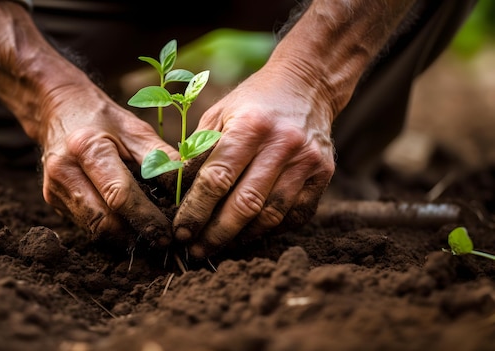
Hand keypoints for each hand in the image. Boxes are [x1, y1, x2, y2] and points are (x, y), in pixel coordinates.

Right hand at [39, 84, 177, 246]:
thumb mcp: (135, 129)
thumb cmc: (103, 118)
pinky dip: (110, 227)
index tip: (167, 233)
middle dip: (135, 235)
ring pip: (94, 228)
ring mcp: (54, 188)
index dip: (146, 219)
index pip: (119, 195)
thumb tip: (188, 186)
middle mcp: (64, 171)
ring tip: (149, 234)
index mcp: (87, 147)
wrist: (59, 109)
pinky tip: (128, 223)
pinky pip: (86, 223)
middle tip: (162, 241)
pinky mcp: (53, 199)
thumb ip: (161, 158)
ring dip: (123, 236)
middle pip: (103, 221)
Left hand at [173, 64, 335, 256]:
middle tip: (196, 251)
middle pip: (245, 204)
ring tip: (220, 246)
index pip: (217, 178)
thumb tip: (174, 192)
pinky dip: (271, 230)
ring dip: (242, 237)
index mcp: (250, 125)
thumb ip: (197, 151)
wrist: (306, 86)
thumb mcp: (218, 114)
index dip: (195, 210)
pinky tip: (250, 233)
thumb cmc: (252, 102)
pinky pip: (295, 215)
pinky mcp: (324, 174)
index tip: (181, 231)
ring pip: (271, 215)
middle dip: (216, 234)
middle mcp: (282, 143)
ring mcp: (307, 160)